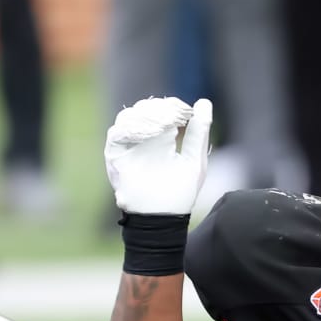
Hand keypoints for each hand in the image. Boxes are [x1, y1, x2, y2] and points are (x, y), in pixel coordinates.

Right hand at [105, 96, 212, 215]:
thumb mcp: (194, 159)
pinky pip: (117, 133)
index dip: (174, 106)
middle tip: (176, 116)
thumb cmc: (180, 193)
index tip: (186, 110)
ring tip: (165, 124)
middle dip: (161, 109)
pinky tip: (151, 132)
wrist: (163, 218)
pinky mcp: (115, 155)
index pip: (163, 110)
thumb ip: (199, 132)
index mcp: (161, 138)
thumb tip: (204, 102)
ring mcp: (128, 146)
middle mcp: (143, 139)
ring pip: (129, 116)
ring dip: (147, 115)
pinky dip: (133, 128)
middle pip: (145, 109)